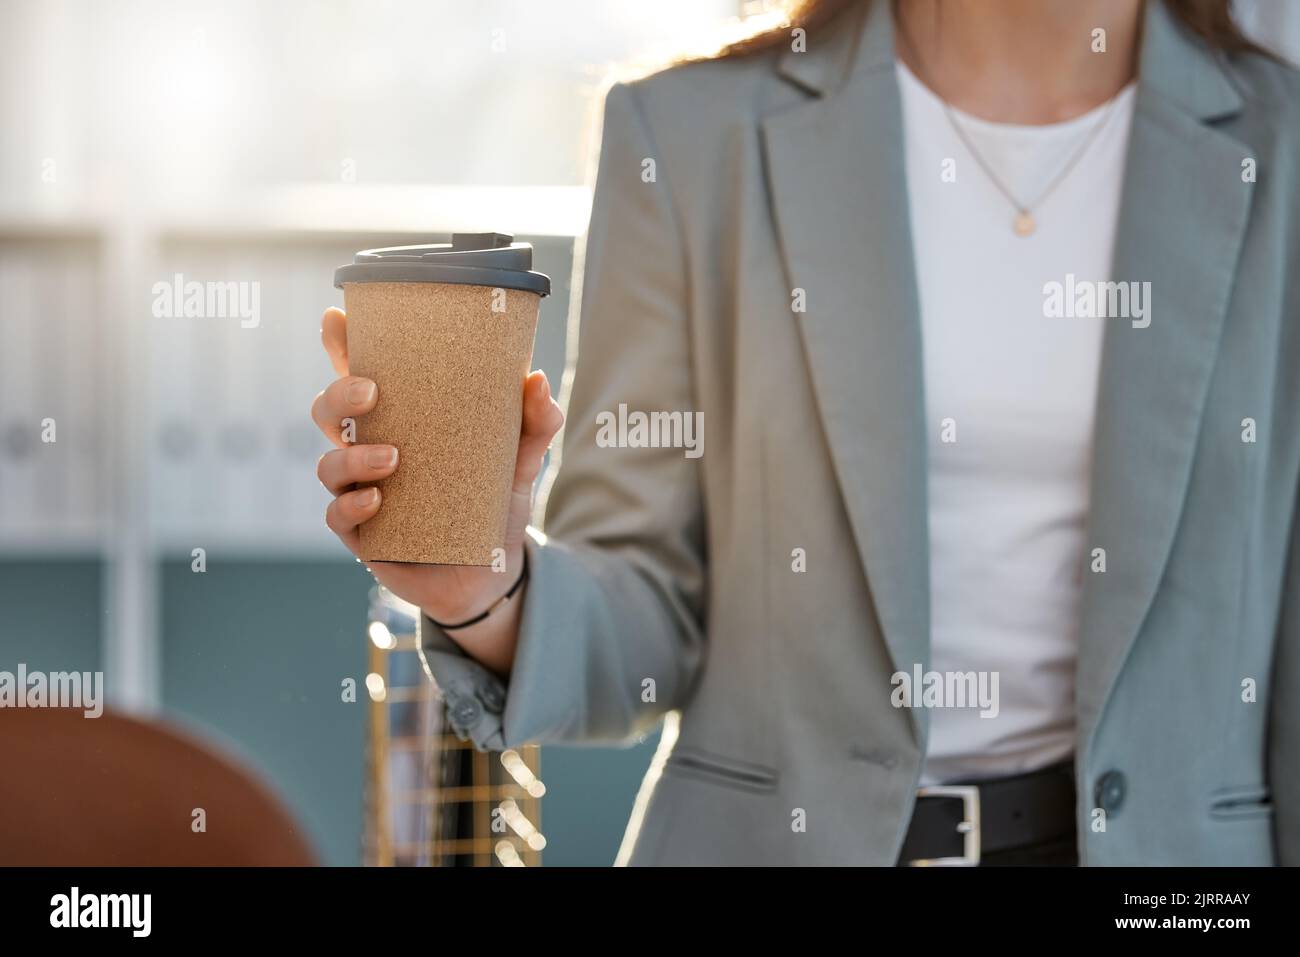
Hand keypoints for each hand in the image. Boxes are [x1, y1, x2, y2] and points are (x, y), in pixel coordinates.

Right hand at [312, 306, 563, 636]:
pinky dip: (351, 505)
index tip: (337, 319)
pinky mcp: (362, 535)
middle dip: (340, 394)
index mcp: (401, 419)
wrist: (491, 574)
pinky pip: (337, 515)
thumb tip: (536, 381)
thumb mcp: (520, 459)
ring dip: (352, 455)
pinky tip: (377, 502)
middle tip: (372, 391)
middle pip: (329, 410)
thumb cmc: (493, 502)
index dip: (341, 344)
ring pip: (329, 462)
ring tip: (393, 460)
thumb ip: (534, 422)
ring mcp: (360, 490)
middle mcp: (370, 448)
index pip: (360, 372)